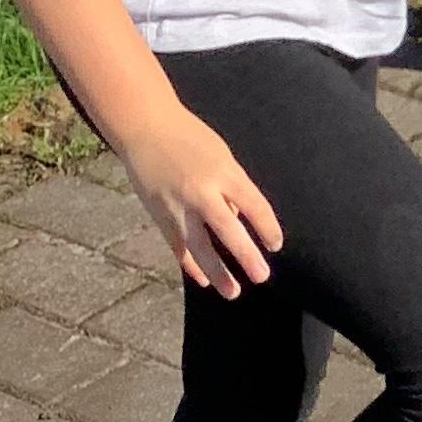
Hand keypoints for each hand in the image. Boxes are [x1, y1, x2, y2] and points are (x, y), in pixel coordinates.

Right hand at [120, 108, 282, 296]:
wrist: (146, 128)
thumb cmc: (191, 139)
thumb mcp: (222, 157)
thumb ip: (232, 189)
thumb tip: (238, 223)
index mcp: (224, 173)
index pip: (254, 205)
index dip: (267, 227)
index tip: (275, 245)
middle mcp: (201, 191)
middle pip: (228, 229)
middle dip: (246, 256)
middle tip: (262, 277)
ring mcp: (177, 205)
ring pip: (199, 246)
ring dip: (217, 273)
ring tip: (232, 292)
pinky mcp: (159, 214)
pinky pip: (177, 246)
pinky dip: (190, 265)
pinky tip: (202, 280)